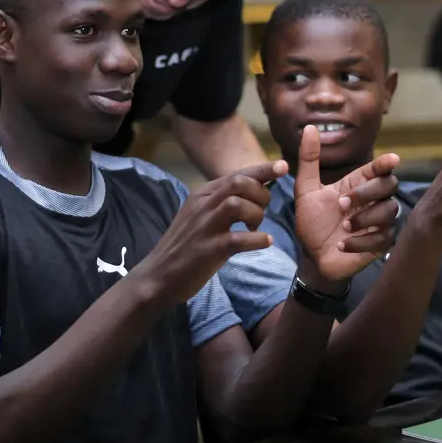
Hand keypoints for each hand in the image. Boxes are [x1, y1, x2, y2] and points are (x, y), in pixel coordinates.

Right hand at [133, 160, 287, 304]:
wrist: (158, 276)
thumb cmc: (184, 247)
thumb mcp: (200, 216)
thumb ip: (221, 203)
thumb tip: (252, 193)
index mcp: (201, 195)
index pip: (235, 174)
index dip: (262, 169)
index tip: (283, 166)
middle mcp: (202, 205)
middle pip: (238, 183)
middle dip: (260, 193)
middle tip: (263, 211)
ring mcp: (204, 227)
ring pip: (237, 204)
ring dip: (257, 214)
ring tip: (256, 227)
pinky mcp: (208, 249)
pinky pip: (239, 239)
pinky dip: (258, 239)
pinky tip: (265, 242)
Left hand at [292, 125, 401, 286]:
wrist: (312, 256)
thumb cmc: (312, 223)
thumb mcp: (305, 191)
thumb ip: (309, 160)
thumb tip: (309, 128)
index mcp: (356, 185)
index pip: (377, 169)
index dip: (385, 163)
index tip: (392, 159)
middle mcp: (371, 200)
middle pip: (389, 185)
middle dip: (367, 192)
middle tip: (342, 204)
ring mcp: (378, 222)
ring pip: (390, 210)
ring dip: (364, 219)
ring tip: (342, 228)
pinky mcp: (380, 244)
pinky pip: (382, 237)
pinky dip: (360, 242)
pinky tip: (343, 245)